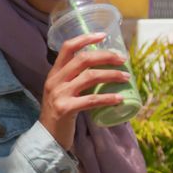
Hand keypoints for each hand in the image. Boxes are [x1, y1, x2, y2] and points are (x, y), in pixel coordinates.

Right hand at [39, 33, 129, 149]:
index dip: (85, 38)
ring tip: (126, 77)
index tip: (103, 35)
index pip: (67, 47)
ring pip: (90, 77)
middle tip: (123, 59)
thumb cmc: (59, 114)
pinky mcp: (65, 109)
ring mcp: (59, 94)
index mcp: (54, 73)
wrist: (46, 138)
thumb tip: (103, 69)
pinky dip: (108, 98)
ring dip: (112, 75)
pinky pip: (91, 100)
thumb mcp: (62, 91)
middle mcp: (55, 80)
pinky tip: (119, 99)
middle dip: (106, 56)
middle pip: (83, 59)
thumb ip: (75, 80)